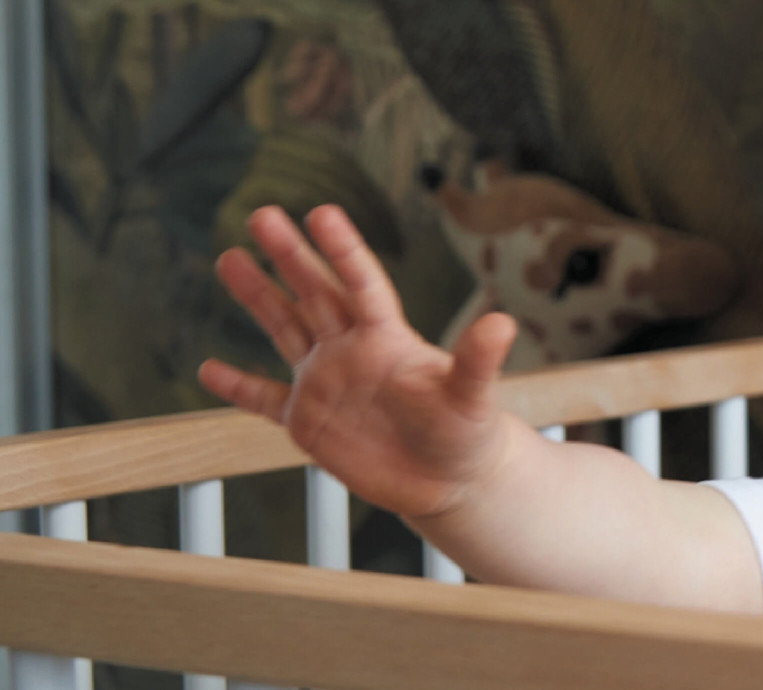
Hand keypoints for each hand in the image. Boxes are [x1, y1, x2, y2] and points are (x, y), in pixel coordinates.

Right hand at [199, 205, 520, 518]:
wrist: (452, 479)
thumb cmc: (468, 433)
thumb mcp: (472, 398)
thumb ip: (479, 362)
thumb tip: (502, 324)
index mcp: (388, 339)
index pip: (361, 284)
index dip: (343, 250)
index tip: (321, 212)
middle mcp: (352, 351)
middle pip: (315, 293)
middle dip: (289, 255)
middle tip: (262, 214)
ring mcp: (326, 382)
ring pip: (285, 329)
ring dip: (258, 297)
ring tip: (230, 258)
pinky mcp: (308, 421)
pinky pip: (264, 400)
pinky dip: (237, 387)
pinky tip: (207, 370)